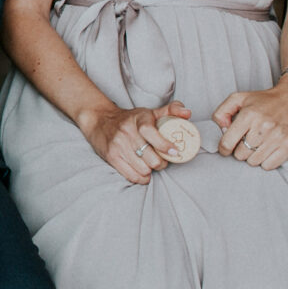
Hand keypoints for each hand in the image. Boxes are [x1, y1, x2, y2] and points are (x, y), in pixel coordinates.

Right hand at [79, 101, 193, 184]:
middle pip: (151, 158)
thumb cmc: (131, 119)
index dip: (165, 145)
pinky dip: (142, 177)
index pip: (151, 133)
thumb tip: (188, 113)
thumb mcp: (150, 112)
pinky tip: (144, 172)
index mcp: (139, 119)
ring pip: (143, 169)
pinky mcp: (111, 157)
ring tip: (151, 164)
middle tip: (163, 160)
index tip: (175, 152)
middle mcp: (127, 132)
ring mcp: (118, 145)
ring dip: (151, 170)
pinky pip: (131, 175)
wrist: (99, 120)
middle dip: (162, 162)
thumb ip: (171, 110)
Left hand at [215, 73, 287, 169]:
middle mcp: (263, 127)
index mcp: (249, 115)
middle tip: (247, 141)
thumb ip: (222, 112)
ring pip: (254, 161)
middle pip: (240, 154)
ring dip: (253, 156)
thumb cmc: (267, 99)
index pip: (227, 143)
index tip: (226, 148)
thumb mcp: (240, 98)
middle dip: (240, 150)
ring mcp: (278, 138)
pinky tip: (268, 149)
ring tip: (258, 144)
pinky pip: (269, 166)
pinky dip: (266, 161)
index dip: (224, 148)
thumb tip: (221, 129)